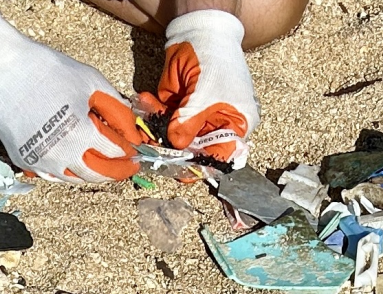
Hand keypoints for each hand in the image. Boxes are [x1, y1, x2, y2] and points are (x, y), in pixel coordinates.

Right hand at [0, 13, 145, 182]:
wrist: (1, 72)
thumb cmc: (47, 72)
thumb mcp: (92, 83)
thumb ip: (117, 110)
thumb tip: (132, 130)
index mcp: (82, 134)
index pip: (117, 153)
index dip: (130, 150)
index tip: (136, 147)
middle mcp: (62, 155)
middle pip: (100, 173)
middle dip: (119, 170)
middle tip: (129, 165)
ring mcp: (41, 161)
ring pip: (77, 179)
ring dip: (95, 173)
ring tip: (105, 164)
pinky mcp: (24, 161)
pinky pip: (54, 176)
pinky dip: (70, 172)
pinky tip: (78, 162)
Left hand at [151, 10, 258, 168]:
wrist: (198, 32)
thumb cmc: (216, 61)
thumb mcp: (205, 96)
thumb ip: (189, 123)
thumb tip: (176, 144)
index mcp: (236, 123)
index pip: (221, 154)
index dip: (203, 165)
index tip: (183, 173)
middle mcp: (216, 122)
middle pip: (197, 147)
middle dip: (176, 150)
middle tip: (157, 153)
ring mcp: (195, 114)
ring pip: (176, 135)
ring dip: (159, 134)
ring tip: (145, 131)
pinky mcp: (178, 105)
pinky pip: (164, 118)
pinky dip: (153, 115)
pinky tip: (146, 105)